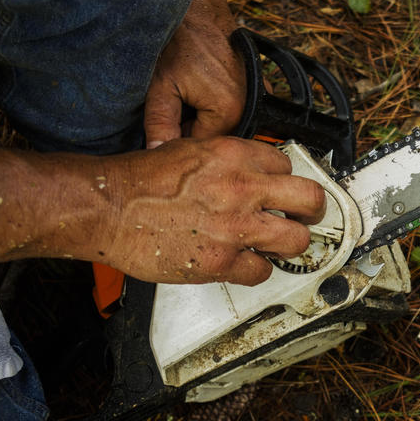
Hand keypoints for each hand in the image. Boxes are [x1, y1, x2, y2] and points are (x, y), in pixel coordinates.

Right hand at [103, 137, 325, 284]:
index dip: (284, 182)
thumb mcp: (191, 150)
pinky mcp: (223, 260)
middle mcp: (243, 187)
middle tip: (304, 218)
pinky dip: (255, 270)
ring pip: (297, 239)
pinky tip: (244, 264)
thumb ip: (227, 161)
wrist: (108, 207)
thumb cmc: (140, 181)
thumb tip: (250, 172)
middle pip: (310, 198)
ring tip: (278, 244)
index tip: (282, 192)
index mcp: (234, 155)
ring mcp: (236, 226)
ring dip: (290, 244)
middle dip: (311, 211)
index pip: (287, 166)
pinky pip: (262, 271)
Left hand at [143, 0, 244, 148]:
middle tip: (176, 100)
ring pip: (225, 124)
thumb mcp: (161, 87)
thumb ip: (160, 125)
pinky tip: (204, 86)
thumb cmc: (179, 42)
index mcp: (228, 112)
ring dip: (205, 116)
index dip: (179, 136)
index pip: (202, 146)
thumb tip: (157, 154)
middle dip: (194, 127)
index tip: (166, 119)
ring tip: (189, 91)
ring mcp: (258, 96)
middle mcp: (250, 107)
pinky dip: (219, 104)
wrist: (199, 9)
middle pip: (216, 137)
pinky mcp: (259, 87)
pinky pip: (238, 109)